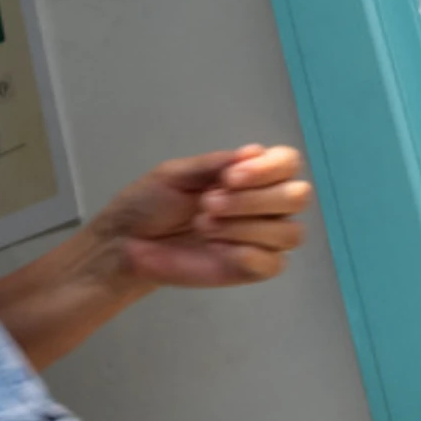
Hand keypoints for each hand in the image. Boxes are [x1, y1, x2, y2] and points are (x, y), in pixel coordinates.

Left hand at [92, 144, 312, 288]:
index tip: (229, 177)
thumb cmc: (149, 203)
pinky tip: (215, 248)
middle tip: (207, 203)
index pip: (288, 163)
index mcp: (250, 175)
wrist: (124, 242)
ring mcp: (261, 239)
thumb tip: (254, 151)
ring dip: (244, 226)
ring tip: (202, 225)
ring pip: (289, 232)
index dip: (268, 168)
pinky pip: (274, 264)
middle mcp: (264, 205)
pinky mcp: (252, 269)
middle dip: (253, 199)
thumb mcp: (175, 175)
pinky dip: (246, 253)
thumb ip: (214, 165)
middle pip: (297, 197)